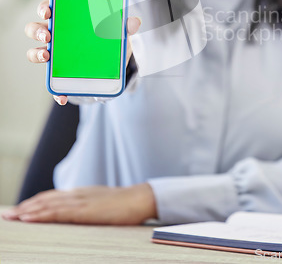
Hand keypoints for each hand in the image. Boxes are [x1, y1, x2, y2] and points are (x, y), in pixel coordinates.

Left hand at [2, 184, 156, 224]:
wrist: (139, 199)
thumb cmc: (123, 205)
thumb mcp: (101, 204)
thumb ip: (87, 206)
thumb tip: (75, 214)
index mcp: (81, 193)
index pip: (52, 197)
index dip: (34, 202)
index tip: (19, 210)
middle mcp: (77, 194)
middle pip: (45, 199)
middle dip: (25, 207)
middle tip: (7, 215)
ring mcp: (80, 201)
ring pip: (48, 204)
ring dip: (28, 210)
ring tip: (12, 216)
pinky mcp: (85, 210)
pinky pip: (58, 212)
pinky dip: (41, 214)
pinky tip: (30, 217)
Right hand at [25, 0, 140, 105]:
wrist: (113, 63)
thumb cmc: (110, 38)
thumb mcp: (119, 31)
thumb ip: (126, 25)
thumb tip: (135, 22)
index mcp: (67, 20)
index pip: (49, 9)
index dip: (45, 8)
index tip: (48, 11)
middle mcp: (56, 36)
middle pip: (36, 29)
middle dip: (38, 30)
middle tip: (48, 34)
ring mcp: (56, 56)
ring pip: (36, 53)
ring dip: (37, 54)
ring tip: (47, 56)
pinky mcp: (61, 75)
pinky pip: (53, 85)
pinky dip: (56, 92)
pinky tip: (63, 97)